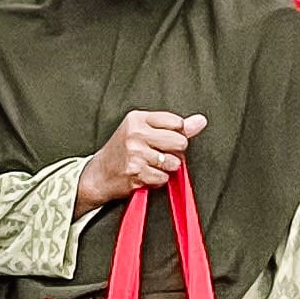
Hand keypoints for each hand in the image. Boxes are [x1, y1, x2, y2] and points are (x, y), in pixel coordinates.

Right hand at [74, 108, 206, 212]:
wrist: (98, 174)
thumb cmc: (122, 151)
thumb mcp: (143, 130)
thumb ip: (174, 126)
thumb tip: (201, 121)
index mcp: (137, 118)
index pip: (176, 122)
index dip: (177, 133)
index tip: (165, 138)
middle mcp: (136, 134)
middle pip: (179, 142)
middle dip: (175, 151)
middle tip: (160, 152)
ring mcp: (136, 154)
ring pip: (174, 162)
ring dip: (166, 168)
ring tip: (151, 164)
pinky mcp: (137, 173)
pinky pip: (163, 178)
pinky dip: (157, 179)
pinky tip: (146, 174)